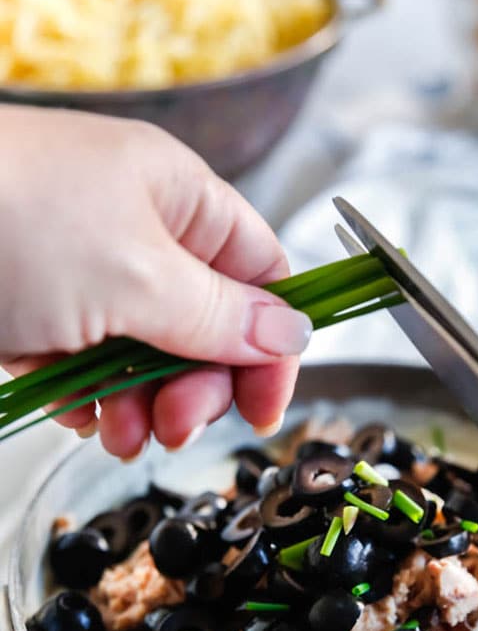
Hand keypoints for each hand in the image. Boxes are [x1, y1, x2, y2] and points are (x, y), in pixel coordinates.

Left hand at [0, 107, 311, 457]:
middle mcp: (137, 232)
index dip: (273, 345)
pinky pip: (90, 365)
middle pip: (209, 326)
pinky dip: (90, 397)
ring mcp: (83, 274)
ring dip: (145, 403)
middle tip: (176, 425)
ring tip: (119, 432)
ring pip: (149, 355)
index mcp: (178, 198)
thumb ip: (223, 315)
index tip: (263, 408)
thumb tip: (295, 331)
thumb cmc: (8, 220)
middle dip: (199, 385)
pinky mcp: (36, 310)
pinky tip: (75, 410)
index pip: (262, 275)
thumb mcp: (137, 274)